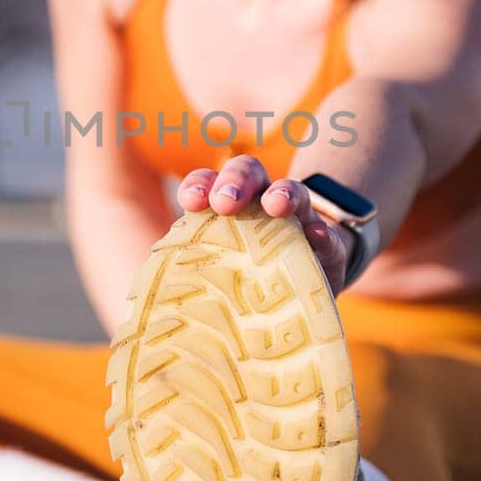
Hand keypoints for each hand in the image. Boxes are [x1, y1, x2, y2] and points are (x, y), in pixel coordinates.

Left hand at [176, 154, 355, 295]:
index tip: (191, 201)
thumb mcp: (213, 276)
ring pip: (293, 192)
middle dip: (235, 181)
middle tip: (226, 203)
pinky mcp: (328, 249)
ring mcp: (298, 222)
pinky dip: (324, 233)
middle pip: (248, 173)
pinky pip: (330, 235)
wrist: (298, 299)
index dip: (199, 185)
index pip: (209, 183)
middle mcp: (261, 204)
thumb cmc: (241, 284)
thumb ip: (189, 277)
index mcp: (226, 207)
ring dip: (283, 194)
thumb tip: (150, 307)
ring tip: (276, 206)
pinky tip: (317, 236)